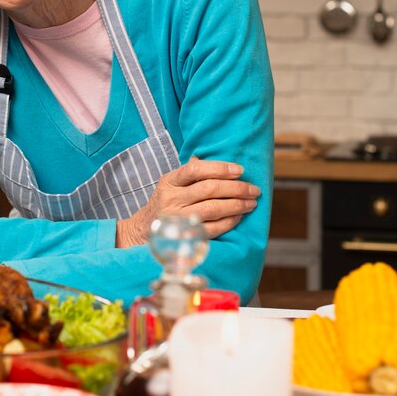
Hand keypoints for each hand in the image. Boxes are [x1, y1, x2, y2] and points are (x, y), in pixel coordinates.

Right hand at [115, 158, 259, 247]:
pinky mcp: (184, 237)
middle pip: (209, 189)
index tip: (240, 170)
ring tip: (251, 203)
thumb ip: (189, 173)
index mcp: (169, 181)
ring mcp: (177, 219)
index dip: (220, 168)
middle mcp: (171, 199)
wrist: (142, 232)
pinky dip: (228, 222)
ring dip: (236, 205)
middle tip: (253, 189)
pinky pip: (211, 229)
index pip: (195, 170)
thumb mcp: (170, 184)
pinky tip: (238, 217)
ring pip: (212, 209)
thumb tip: (214, 160)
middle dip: (236, 188)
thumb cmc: (164, 204)